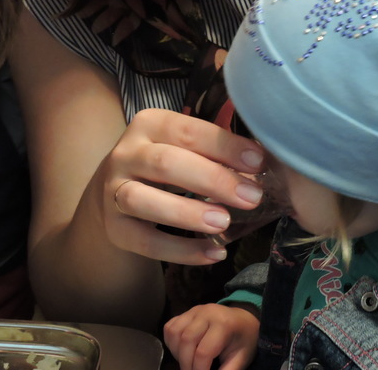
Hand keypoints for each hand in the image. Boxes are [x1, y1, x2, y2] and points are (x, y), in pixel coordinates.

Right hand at [102, 109, 265, 264]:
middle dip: (212, 180)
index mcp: (149, 124)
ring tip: (224, 223)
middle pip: (166, 163)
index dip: (224, 145)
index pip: (188, 131)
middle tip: (250, 197)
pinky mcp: (114, 228)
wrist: (114, 196)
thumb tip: (264, 159)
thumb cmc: (166, 167)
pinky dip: (181, 250)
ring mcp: (113, 191)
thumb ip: (216, 149)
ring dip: (186, 212)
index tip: (258, 161)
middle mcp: (125, 153)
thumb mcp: (184, 149)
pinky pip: (145, 241)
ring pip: (143, 200)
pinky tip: (213, 253)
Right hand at [164, 304, 259, 369]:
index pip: (203, 352)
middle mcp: (207, 313)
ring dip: (176, 353)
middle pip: (186, 341)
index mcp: (224, 324)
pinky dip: (171, 342)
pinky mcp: (186, 312)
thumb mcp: (241, 358)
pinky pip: (170, 327)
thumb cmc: (243, 340)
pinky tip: (181, 350)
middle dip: (186, 364)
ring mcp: (194, 311)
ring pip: (174, 333)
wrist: (243, 319)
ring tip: (188, 362)